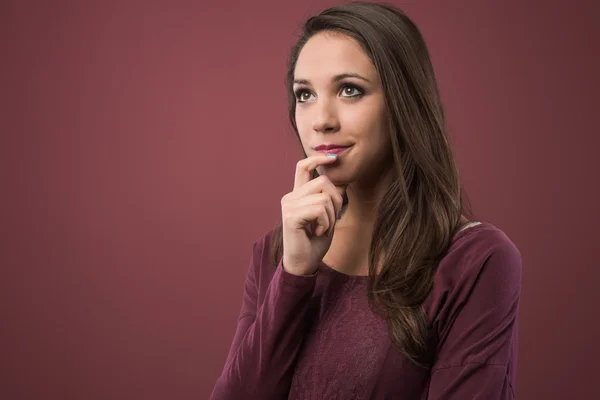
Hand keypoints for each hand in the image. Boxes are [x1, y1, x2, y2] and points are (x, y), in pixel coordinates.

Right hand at [281, 154, 345, 275]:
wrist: (303, 264)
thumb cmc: (315, 241)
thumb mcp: (328, 216)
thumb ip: (332, 199)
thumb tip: (344, 181)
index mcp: (298, 195)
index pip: (303, 167)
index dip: (317, 158)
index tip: (334, 158)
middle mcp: (290, 197)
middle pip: (323, 182)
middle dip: (336, 201)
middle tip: (330, 220)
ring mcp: (289, 205)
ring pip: (324, 197)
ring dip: (331, 216)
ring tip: (323, 228)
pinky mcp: (291, 216)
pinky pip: (320, 209)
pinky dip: (326, 223)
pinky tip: (318, 232)